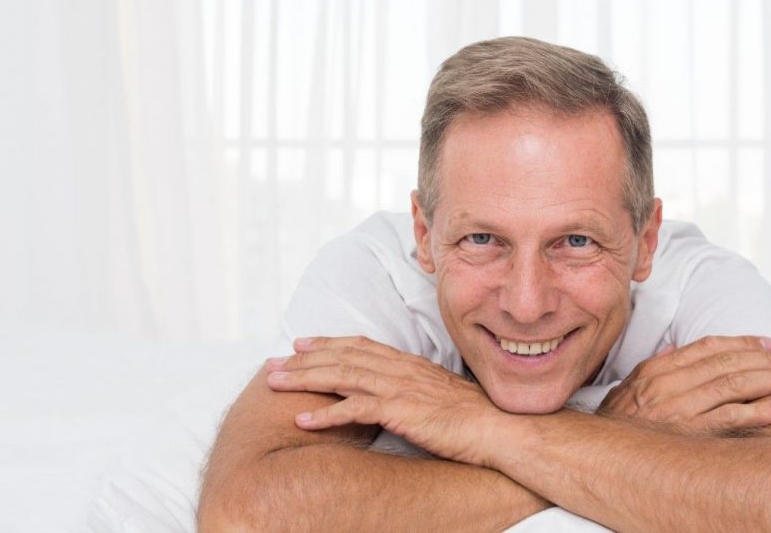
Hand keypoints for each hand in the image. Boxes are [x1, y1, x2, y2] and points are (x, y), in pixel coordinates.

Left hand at [265, 336, 501, 465]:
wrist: (499, 428)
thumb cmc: (473, 417)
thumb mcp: (438, 393)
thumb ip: (414, 388)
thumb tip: (398, 395)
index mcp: (408, 363)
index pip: (360, 345)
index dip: (327, 343)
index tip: (301, 343)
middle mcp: (400, 369)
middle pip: (342, 357)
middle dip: (303, 359)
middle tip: (272, 362)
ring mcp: (400, 388)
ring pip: (341, 377)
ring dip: (304, 380)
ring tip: (274, 384)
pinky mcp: (401, 410)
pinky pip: (355, 410)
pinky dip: (326, 415)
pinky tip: (302, 420)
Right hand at [597, 335, 770, 435]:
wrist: (598, 455)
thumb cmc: (618, 424)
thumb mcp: (630, 388)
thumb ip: (656, 366)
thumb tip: (675, 347)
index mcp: (657, 370)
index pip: (709, 347)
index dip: (744, 343)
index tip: (770, 343)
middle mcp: (668, 385)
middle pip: (728, 363)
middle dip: (768, 359)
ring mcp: (678, 409)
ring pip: (734, 385)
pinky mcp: (688, 434)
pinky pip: (730, 419)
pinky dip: (761, 412)